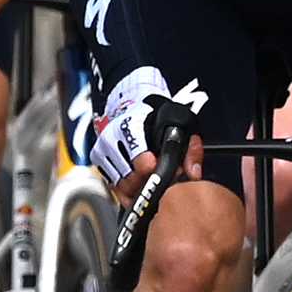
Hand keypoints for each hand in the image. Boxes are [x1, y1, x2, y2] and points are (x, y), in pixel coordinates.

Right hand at [82, 60, 180, 185]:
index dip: (155, 172)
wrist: (134, 105)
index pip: (141, 163)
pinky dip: (126, 186)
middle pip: (130, 179)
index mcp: (131, 126)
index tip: (161, 170)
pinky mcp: (98, 160)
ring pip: (121, 185)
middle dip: (148, 181)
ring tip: (149, 174)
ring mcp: (103, 150)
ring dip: (138, 186)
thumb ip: (191, 149)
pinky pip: (113, 185)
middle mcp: (112, 138)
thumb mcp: (181, 123)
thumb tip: (193, 173)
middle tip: (160, 173)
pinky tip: (137, 176)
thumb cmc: (157, 116)